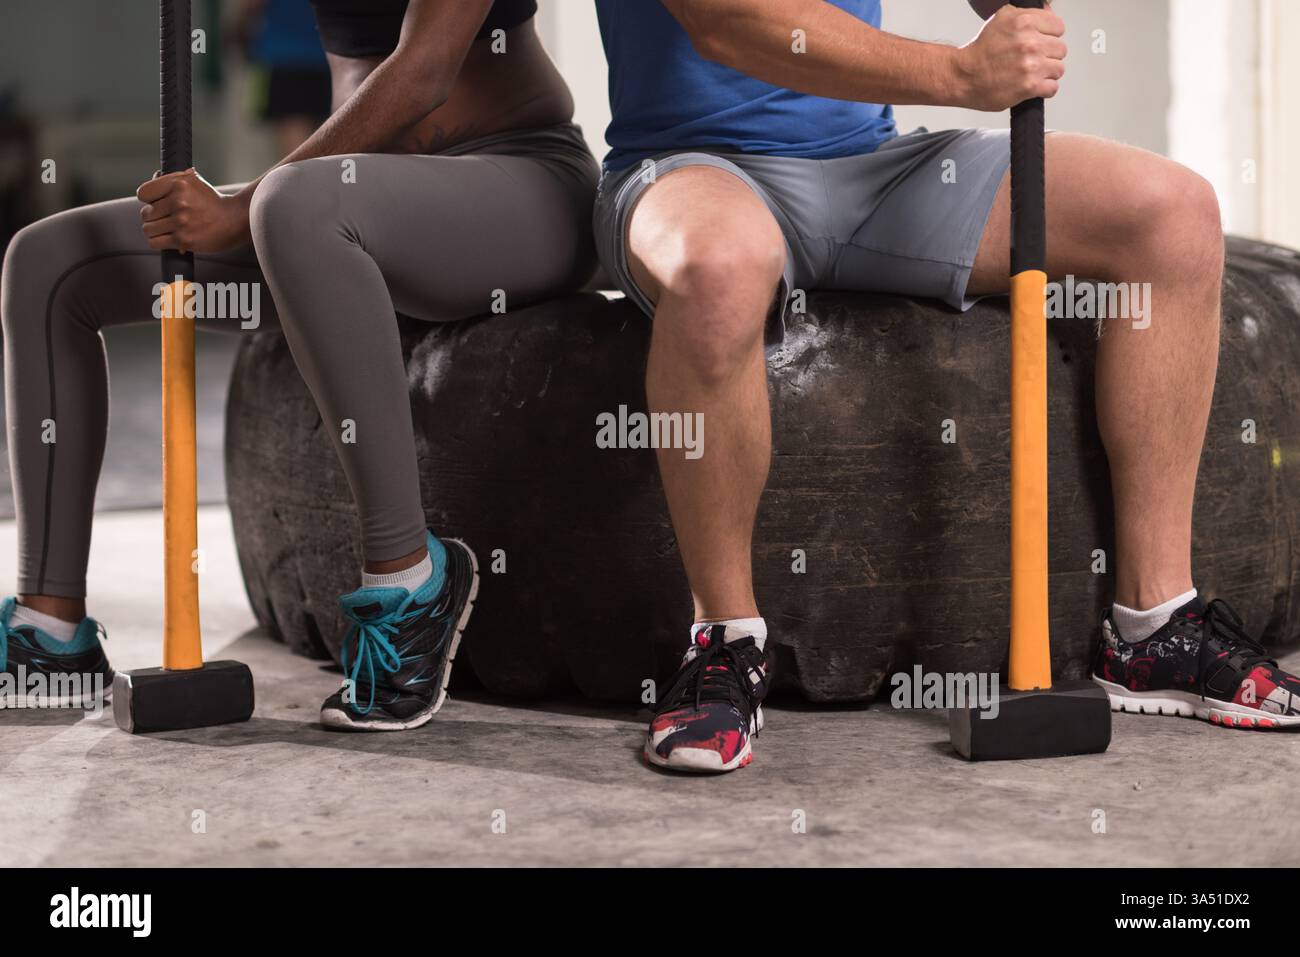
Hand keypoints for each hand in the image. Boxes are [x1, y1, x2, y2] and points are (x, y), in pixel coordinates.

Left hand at [137, 169, 251, 253]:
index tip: (155, 204)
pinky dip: (158, 242)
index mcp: (178, 184)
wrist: (235, 220)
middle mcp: (179, 202)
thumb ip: (174, 178)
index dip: (148, 200)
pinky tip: (167, 239)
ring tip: (167, 229)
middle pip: (145, 214)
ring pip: (148, 229)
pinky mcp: (184, 240)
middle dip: (153, 217)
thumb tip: (155, 177)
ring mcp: (181, 222)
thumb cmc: (214, 202)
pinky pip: (155, 243)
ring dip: (155, 231)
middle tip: (166, 219)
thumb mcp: (196, 182)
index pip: (144, 194)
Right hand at [954, 2, 1065, 110]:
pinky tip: (1032, 86)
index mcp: (1024, 22)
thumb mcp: (1001, 19)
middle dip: (1048, 55)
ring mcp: (1031, 66)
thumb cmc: (980, 51)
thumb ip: (1027, 13)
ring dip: (1047, 73)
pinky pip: (1052, 88)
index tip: (1039, 42)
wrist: (963, 76)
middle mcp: (1029, 43)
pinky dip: (1044, 89)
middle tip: (1032, 60)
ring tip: (1031, 73)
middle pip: (1061, 49)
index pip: (1058, 27)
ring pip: (1059, 69)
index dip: (1049, 36)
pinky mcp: (1029, 86)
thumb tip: (1048, 11)